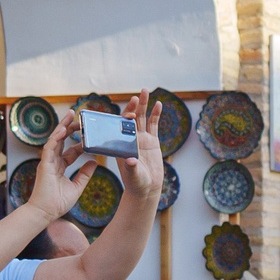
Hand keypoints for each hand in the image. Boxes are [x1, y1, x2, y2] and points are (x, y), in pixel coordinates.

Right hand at [26, 121, 96, 221]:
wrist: (46, 213)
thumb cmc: (58, 203)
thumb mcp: (77, 187)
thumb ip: (85, 174)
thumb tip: (94, 162)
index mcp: (60, 166)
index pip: (70, 150)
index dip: (79, 142)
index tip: (89, 135)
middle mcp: (53, 161)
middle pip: (62, 140)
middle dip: (70, 127)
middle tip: (79, 117)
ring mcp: (48, 161)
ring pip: (55, 139)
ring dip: (63, 126)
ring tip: (71, 114)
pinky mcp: (44, 164)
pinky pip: (50, 147)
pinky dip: (56, 138)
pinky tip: (63, 129)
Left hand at [113, 94, 164, 208]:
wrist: (147, 187)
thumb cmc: (136, 183)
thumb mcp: (133, 176)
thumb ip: (132, 168)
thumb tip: (131, 160)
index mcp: (121, 145)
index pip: (120, 127)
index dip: (124, 119)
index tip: (130, 115)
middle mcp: (130, 139)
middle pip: (131, 118)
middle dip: (133, 107)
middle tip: (137, 96)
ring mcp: (141, 138)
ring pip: (142, 118)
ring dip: (144, 105)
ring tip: (145, 91)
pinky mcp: (152, 141)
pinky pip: (154, 125)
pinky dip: (156, 114)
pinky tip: (159, 104)